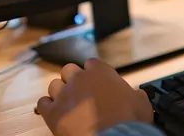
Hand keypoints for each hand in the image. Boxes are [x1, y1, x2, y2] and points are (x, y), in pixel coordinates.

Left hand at [36, 59, 152, 135]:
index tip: (97, 82)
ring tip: (67, 103)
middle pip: (68, 70)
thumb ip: (135, 94)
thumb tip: (136, 95)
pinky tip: (54, 112)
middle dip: (73, 79)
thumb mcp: (141, 102)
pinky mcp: (52, 112)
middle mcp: (79, 79)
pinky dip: (48, 106)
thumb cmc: (128, 120)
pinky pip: (42, 103)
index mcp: (100, 72)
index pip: (92, 63)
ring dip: (60, 92)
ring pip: (54, 85)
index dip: (94, 73)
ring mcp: (64, 95)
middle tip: (80, 91)